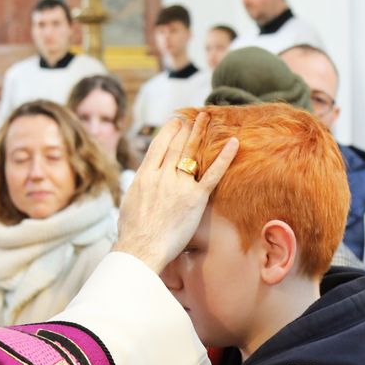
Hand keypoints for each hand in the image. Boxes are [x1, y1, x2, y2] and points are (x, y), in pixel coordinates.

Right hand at [114, 113, 238, 272]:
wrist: (141, 248)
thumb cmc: (132, 233)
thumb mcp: (129, 203)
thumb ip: (139, 188)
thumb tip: (142, 183)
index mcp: (144, 176)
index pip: (158, 146)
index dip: (168, 132)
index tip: (175, 121)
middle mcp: (161, 176)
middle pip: (176, 146)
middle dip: (185, 128)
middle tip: (193, 116)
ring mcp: (179, 186)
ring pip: (191, 153)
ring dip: (199, 132)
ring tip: (205, 118)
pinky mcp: (195, 198)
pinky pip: (213, 174)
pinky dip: (225, 157)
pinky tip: (234, 142)